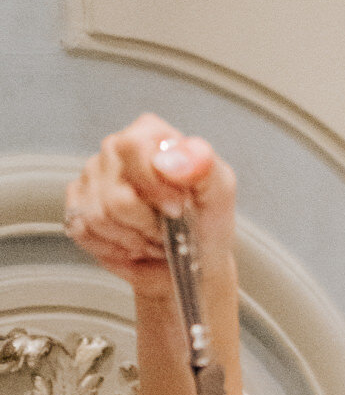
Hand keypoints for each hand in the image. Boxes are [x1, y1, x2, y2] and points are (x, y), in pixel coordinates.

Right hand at [64, 115, 236, 301]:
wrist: (192, 260)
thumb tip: (167, 159)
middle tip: (169, 229)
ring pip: (99, 218)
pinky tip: (132, 243)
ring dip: (134, 239)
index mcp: (149, 134)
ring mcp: (91, 177)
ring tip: (152, 236)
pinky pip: (84, 232)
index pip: (134, 148)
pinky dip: (115, 248)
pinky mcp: (76, 207)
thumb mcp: (219, 189)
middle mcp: (114, 149)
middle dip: (147, 224)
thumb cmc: (206, 219)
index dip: (155, 187)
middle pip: (117, 196)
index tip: (178, 208)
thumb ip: (201, 166)